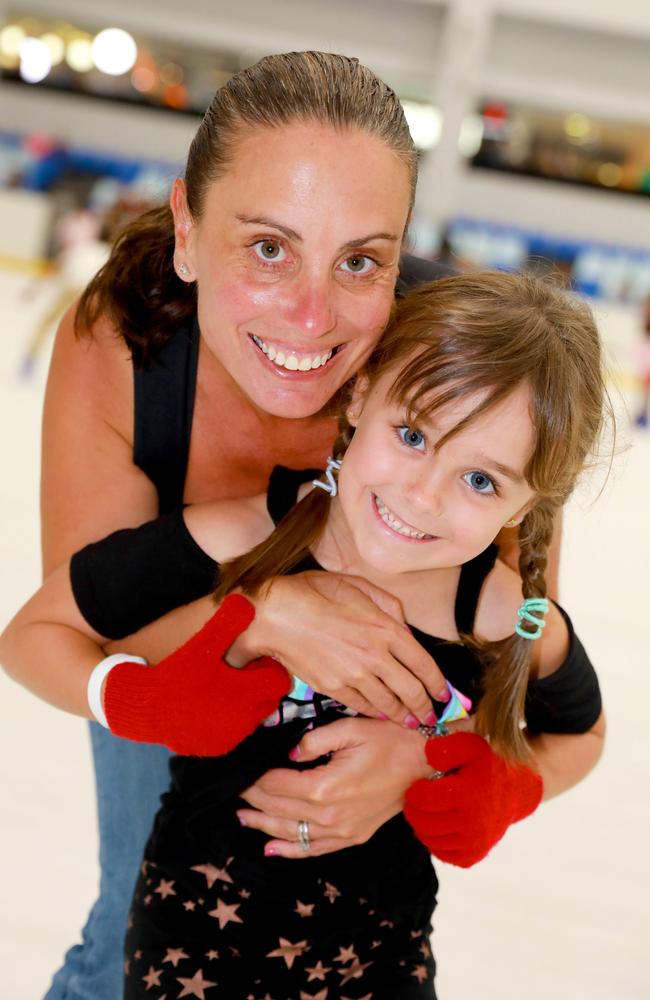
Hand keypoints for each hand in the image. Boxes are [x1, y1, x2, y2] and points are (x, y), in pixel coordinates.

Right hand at [104, 595, 290, 754]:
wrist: (141, 708)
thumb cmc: (173, 673)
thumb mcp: (201, 646)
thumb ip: (226, 624)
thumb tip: (246, 601)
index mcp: (244, 695)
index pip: (278, 682)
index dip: (267, 668)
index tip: (253, 660)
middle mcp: (242, 721)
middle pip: (268, 700)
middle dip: (259, 686)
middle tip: (239, 671)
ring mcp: (229, 737)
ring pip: (253, 717)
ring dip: (246, 703)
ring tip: (224, 686)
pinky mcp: (216, 747)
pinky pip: (235, 730)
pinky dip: (230, 718)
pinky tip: (212, 704)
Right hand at [229, 571, 450, 726]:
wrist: (276, 614)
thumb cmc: (314, 593)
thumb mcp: (358, 586)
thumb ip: (388, 606)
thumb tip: (404, 627)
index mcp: (386, 628)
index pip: (424, 663)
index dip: (438, 683)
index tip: (444, 694)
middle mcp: (375, 655)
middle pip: (411, 690)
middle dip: (426, 707)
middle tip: (432, 717)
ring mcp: (354, 675)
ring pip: (388, 703)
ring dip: (404, 715)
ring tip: (411, 722)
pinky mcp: (334, 688)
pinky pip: (362, 706)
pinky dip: (376, 713)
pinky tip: (382, 715)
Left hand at [236, 717, 431, 857]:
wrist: (426, 765)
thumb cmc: (390, 740)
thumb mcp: (351, 728)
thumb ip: (314, 740)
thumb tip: (289, 753)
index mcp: (325, 787)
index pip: (275, 785)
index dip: (254, 779)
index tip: (239, 771)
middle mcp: (329, 816)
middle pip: (278, 809)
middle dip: (253, 800)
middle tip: (233, 791)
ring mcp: (342, 831)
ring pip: (291, 833)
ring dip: (263, 825)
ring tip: (241, 817)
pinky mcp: (353, 837)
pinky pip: (314, 849)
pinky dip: (291, 850)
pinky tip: (271, 847)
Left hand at [403, 732, 542, 867]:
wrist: (515, 792)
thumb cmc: (487, 766)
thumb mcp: (471, 747)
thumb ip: (449, 747)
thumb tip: (428, 754)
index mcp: (470, 794)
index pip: (427, 799)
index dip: (415, 793)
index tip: (415, 787)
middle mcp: (473, 822)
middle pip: (426, 823)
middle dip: (414, 811)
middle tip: (414, 801)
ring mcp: (474, 842)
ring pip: (431, 839)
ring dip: (422, 826)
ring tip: (425, 811)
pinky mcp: (473, 855)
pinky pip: (442, 853)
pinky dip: (434, 841)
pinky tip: (438, 825)